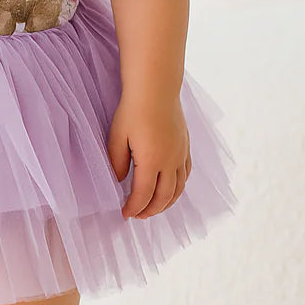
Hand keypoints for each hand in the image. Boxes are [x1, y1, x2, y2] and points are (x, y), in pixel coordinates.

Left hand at [108, 94, 191, 219]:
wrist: (156, 88)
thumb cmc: (133, 110)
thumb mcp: (117, 137)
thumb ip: (118, 162)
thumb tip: (121, 180)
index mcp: (152, 161)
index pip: (143, 195)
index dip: (134, 208)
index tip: (125, 214)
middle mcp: (170, 161)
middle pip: (164, 197)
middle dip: (150, 210)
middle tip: (137, 215)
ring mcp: (181, 154)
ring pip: (179, 188)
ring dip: (167, 203)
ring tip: (153, 208)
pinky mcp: (186, 146)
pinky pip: (186, 174)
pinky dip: (179, 187)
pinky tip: (170, 189)